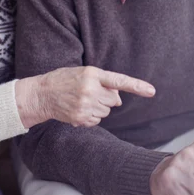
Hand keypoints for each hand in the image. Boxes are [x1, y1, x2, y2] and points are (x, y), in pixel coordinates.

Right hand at [16, 66, 155, 127]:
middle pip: (114, 100)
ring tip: (82, 100)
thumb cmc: (64, 80)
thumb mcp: (84, 73)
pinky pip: (97, 121)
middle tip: (90, 93)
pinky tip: (79, 109)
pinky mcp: (80, 118)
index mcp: (92, 74)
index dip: (137, 86)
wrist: (42, 94)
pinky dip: (91, 117)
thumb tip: (119, 99)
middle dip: (107, 98)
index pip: (119, 81)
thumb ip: (104, 82)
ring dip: (99, 108)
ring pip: (106, 111)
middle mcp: (90, 89)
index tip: (151, 91)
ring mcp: (85, 105)